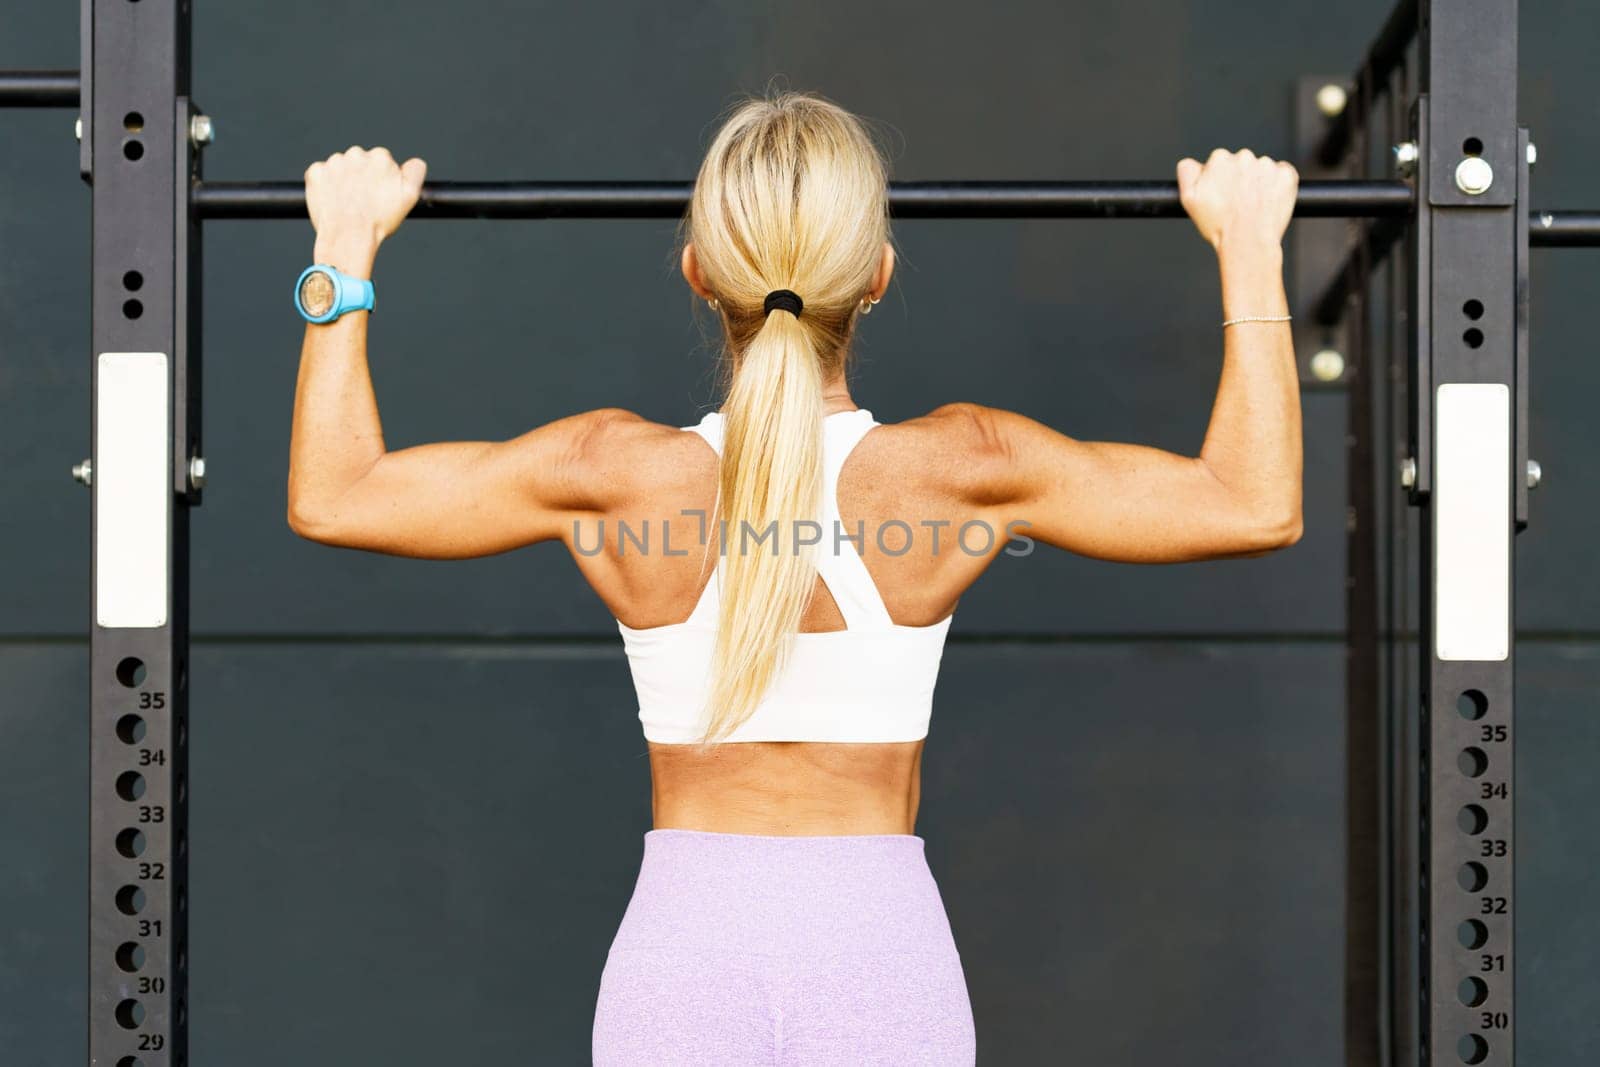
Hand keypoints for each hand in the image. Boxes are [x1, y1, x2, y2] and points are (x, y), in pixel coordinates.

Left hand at [304, 146, 426, 273]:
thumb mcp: (410, 196)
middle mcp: (356, 154)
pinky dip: (325, 185)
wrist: (348, 236)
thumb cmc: (379, 220)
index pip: (382, 161)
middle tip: (364, 200)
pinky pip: (321, 174)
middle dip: (362, 177)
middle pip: (361, 162)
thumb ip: (415, 172)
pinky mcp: (315, 173)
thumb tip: (415, 162)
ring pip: (341, 168)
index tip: (380, 194)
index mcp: (380, 157)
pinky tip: (333, 201)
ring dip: (344, 180)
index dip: (382, 179)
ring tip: (348, 203)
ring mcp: (334, 163)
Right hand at [1175, 148, 1297, 251]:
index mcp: (1220, 159)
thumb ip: (1187, 172)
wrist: (1247, 242)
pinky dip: (1278, 185)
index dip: (1220, 180)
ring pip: (1262, 170)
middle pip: (1241, 164)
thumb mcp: (1188, 199)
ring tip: (1253, 206)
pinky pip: (1283, 174)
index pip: (1220, 162)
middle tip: (1238, 203)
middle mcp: (1244, 157)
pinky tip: (1269, 202)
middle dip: (1240, 179)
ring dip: (1259, 183)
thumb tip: (1191, 162)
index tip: (1222, 195)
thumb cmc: (1219, 225)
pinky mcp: (1286, 175)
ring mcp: (1267, 165)